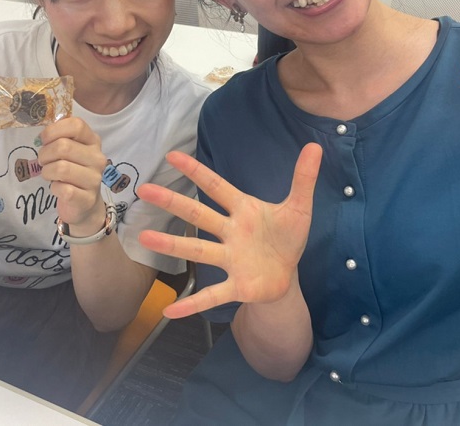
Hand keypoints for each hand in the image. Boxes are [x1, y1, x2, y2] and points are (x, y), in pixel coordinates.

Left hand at [37, 117, 108, 231]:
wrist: (85, 204)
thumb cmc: (73, 171)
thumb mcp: (71, 150)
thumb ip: (60, 137)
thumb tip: (44, 133)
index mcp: (93, 141)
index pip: (76, 125)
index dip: (54, 130)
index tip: (45, 140)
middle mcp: (97, 158)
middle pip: (63, 146)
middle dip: (45, 154)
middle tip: (44, 161)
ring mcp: (94, 179)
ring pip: (61, 168)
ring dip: (47, 171)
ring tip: (50, 174)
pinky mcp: (87, 198)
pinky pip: (62, 188)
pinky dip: (54, 188)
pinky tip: (57, 188)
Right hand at [138, 143, 321, 318]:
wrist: (287, 275)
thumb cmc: (286, 237)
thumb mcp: (299, 208)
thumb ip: (304, 178)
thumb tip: (315, 146)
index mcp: (244, 211)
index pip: (217, 187)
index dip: (196, 171)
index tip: (171, 155)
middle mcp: (230, 233)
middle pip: (198, 215)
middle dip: (172, 202)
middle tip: (144, 189)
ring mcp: (230, 260)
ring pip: (198, 250)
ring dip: (172, 245)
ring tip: (145, 237)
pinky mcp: (236, 286)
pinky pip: (212, 295)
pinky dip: (192, 304)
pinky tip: (168, 312)